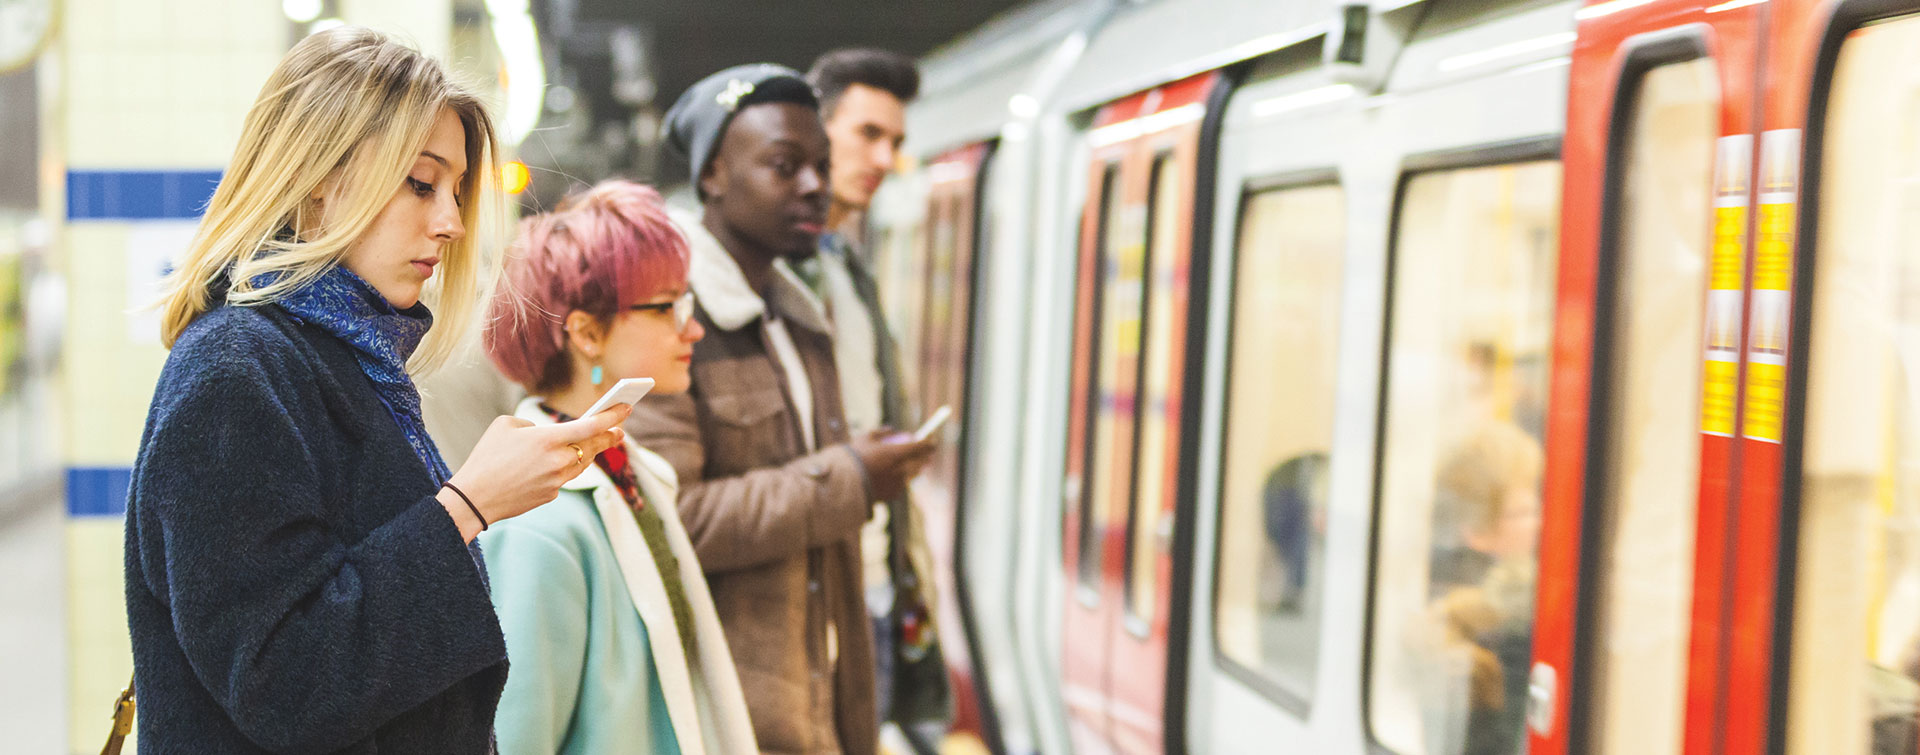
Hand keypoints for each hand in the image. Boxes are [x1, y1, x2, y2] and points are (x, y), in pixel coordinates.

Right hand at [438, 405, 631, 540]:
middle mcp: (558, 460)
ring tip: (599, 443)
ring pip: (582, 463)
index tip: (626, 408)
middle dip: (609, 436)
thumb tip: (546, 433)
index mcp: (547, 438)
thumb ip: (532, 424)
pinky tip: (563, 463)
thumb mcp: (505, 426)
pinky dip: (566, 468)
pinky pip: (565, 477)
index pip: (591, 426)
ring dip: (591, 453)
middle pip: (593, 446)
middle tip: (619, 430)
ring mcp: (557, 480)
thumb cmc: (486, 457)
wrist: (474, 498)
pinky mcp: (552, 495)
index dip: (612, 416)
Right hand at [847, 428, 936, 500]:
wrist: (843, 484)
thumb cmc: (853, 458)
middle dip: (925, 457)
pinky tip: (897, 478)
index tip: (932, 440)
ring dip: (915, 469)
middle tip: (927, 454)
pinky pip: (901, 485)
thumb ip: (882, 433)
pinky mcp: (893, 495)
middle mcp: (901, 469)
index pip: (921, 446)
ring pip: (912, 474)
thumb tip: (892, 430)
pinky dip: (900, 480)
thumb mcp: (865, 438)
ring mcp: (898, 484)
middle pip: (920, 462)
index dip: (929, 442)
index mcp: (896, 453)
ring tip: (915, 465)